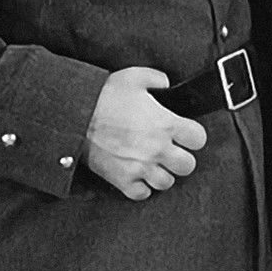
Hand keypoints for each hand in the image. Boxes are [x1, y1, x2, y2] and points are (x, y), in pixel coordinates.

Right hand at [85, 67, 206, 200]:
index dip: (194, 136)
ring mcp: (140, 167)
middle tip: (172, 151)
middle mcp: (157, 148)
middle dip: (182, 158)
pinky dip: (142, 187)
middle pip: (188, 166)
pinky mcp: (121, 179)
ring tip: (155, 164)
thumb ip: (158, 80)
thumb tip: (166, 85)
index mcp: (166, 124)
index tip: (186, 134)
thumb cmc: (104, 96)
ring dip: (163, 173)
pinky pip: (142, 194)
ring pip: (167, 183)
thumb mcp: (135, 76)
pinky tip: (139, 175)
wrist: (73, 115)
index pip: (198, 139)